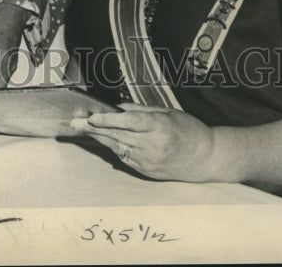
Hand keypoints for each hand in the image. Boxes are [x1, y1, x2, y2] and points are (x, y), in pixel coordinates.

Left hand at [70, 103, 215, 181]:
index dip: (108, 119)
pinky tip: (103, 140)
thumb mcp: (166, 112)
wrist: (206, 158)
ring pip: (118, 147)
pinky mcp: (147, 171)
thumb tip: (118, 109)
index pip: (128, 122)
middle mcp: (152, 145)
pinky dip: (113, 147)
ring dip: (99, 138)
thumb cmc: (188, 129)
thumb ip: (141, 111)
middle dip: (94, 128)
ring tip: (82, 129)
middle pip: (117, 135)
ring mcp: (149, 161)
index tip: (92, 116)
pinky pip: (125, 157)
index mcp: (158, 127)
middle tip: (74, 122)